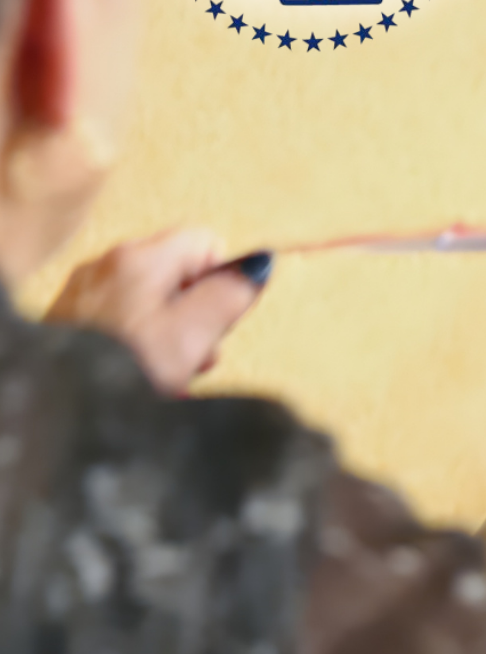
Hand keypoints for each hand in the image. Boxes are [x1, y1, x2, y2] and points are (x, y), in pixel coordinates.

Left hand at [46, 229, 270, 394]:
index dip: (221, 281)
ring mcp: (85, 291)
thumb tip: (259, 265)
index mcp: (140, 258)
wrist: (59, 411)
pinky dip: (138, 341)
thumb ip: (230, 295)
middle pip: (178, 272)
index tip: (214, 320)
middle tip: (192, 355)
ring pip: (151, 298)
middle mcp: (108, 264)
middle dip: (196, 313)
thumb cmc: (123, 374)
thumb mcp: (193, 337)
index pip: (206, 242)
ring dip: (169, 332)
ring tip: (166, 372)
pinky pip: (122, 317)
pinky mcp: (72, 319)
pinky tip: (136, 371)